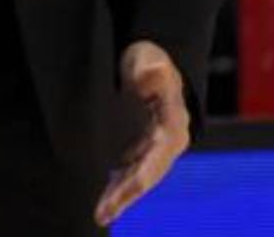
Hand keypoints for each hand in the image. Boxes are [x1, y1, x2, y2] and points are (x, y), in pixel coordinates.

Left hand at [96, 41, 189, 227]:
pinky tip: (105, 197)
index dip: (134, 184)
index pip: (153, 163)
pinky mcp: (145, 147)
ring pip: (139, 177)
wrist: (154, 60)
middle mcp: (167, 143)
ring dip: (120, 196)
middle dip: (124, 198)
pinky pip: (133, 171)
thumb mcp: (149, 58)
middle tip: (101, 215)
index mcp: (172, 127)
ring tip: (101, 215)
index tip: (115, 198)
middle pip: (146, 177)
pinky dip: (119, 184)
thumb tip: (151, 72)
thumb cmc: (151, 60)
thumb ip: (149, 67)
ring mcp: (157, 147)